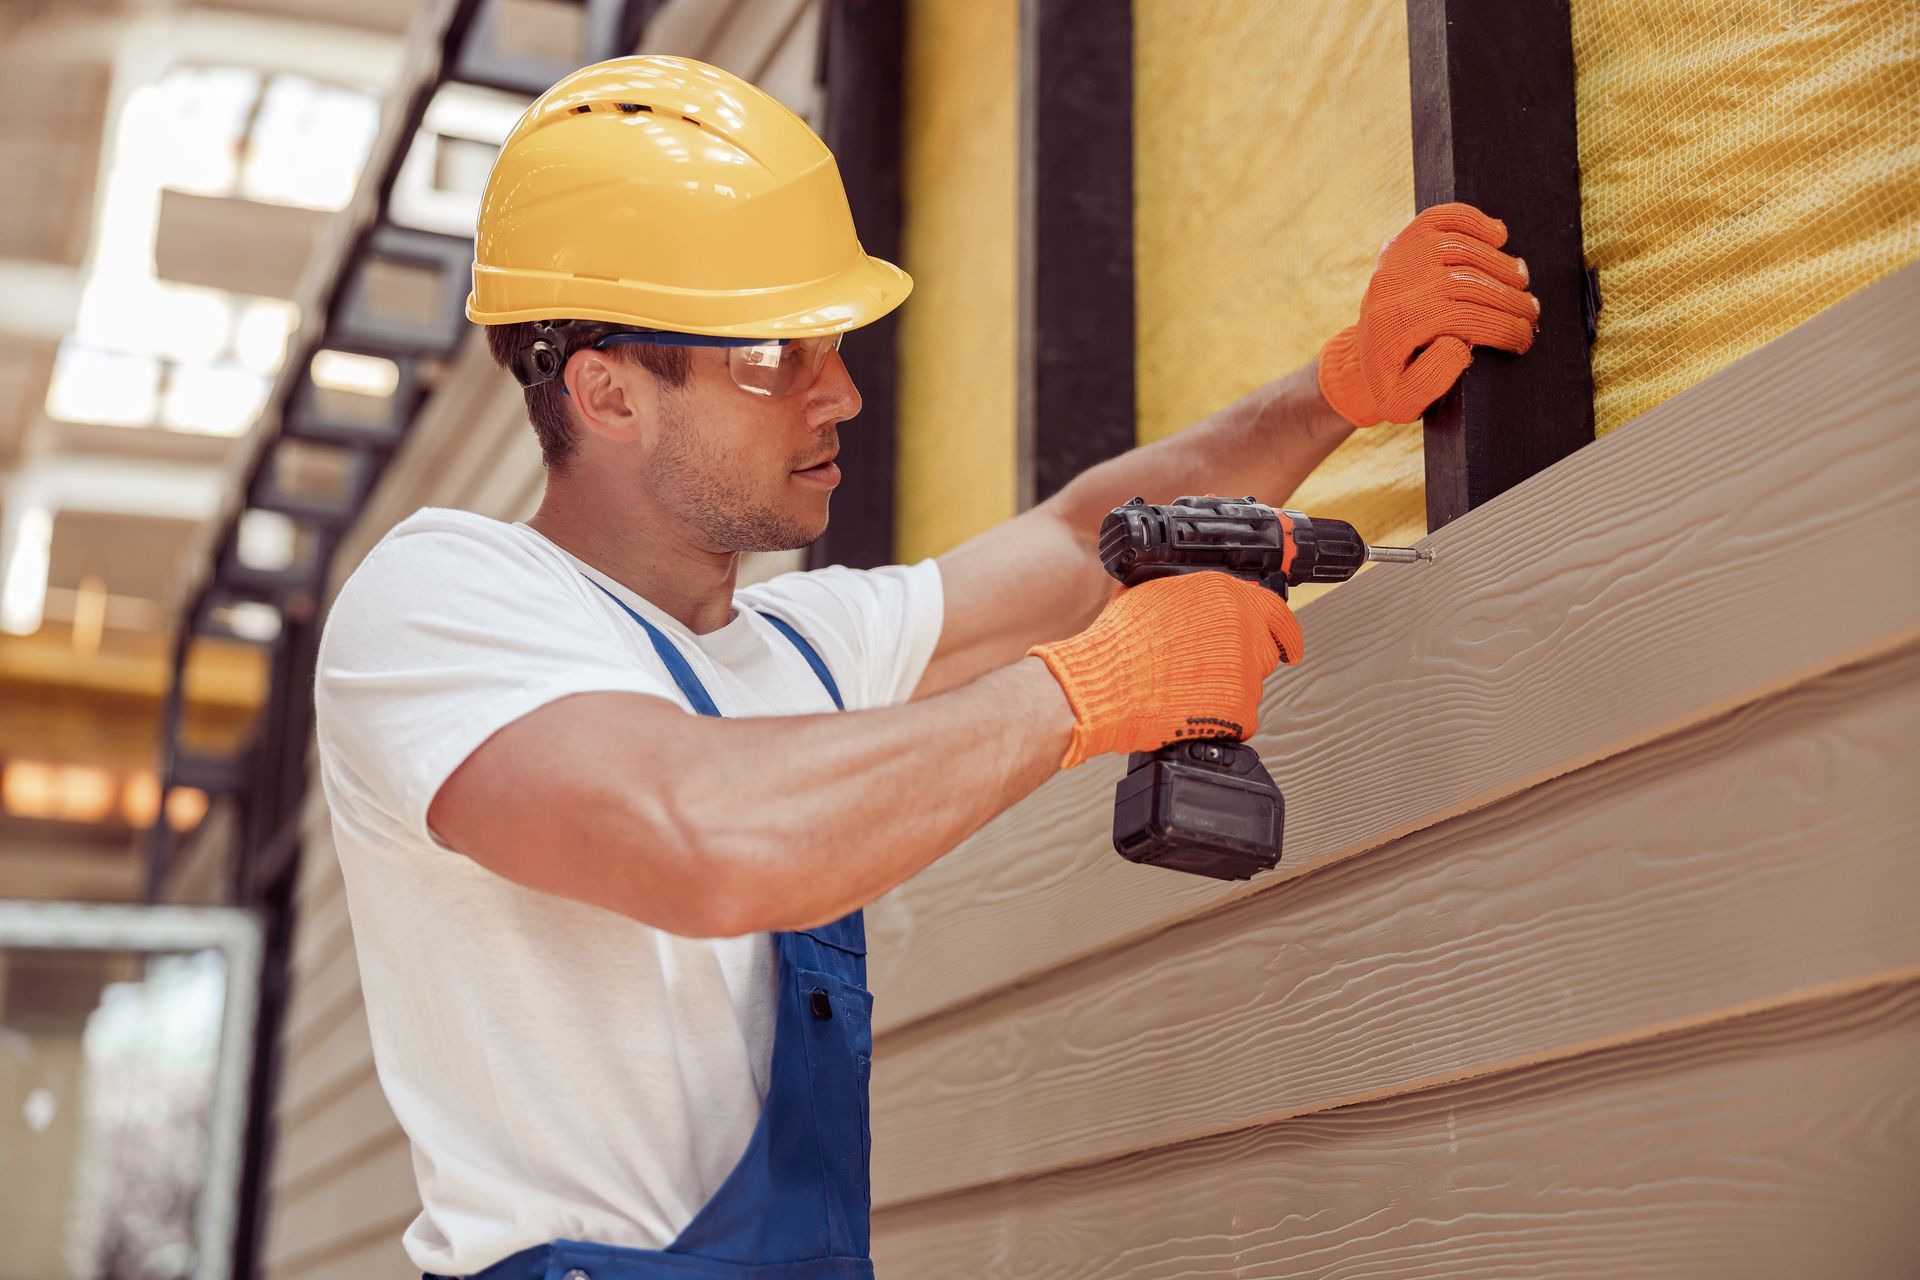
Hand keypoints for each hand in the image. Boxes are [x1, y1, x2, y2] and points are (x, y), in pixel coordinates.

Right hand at [1027, 572, 1302, 769]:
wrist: (1107, 684)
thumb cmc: (1120, 643)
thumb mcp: (1154, 595)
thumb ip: (1189, 595)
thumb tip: (1194, 602)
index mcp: (1226, 594)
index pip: (1276, 611)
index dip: (1284, 632)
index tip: (1289, 646)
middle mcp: (1243, 628)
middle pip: (1263, 652)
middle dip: (1240, 664)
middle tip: (1209, 673)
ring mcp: (1245, 671)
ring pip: (1249, 687)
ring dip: (1225, 692)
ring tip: (1184, 691)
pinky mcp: (1239, 710)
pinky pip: (1240, 720)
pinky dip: (1220, 721)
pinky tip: (1189, 711)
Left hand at [1318, 202, 1539, 427]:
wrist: (1362, 357)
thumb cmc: (1393, 382)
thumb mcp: (1404, 402)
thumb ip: (1430, 382)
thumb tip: (1459, 344)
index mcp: (1395, 325)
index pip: (1463, 317)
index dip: (1503, 328)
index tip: (1524, 340)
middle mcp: (1393, 285)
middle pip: (1467, 282)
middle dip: (1510, 300)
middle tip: (1532, 314)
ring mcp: (1398, 258)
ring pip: (1462, 249)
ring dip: (1501, 265)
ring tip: (1521, 284)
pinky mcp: (1403, 240)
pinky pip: (1443, 218)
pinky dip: (1475, 221)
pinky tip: (1499, 237)